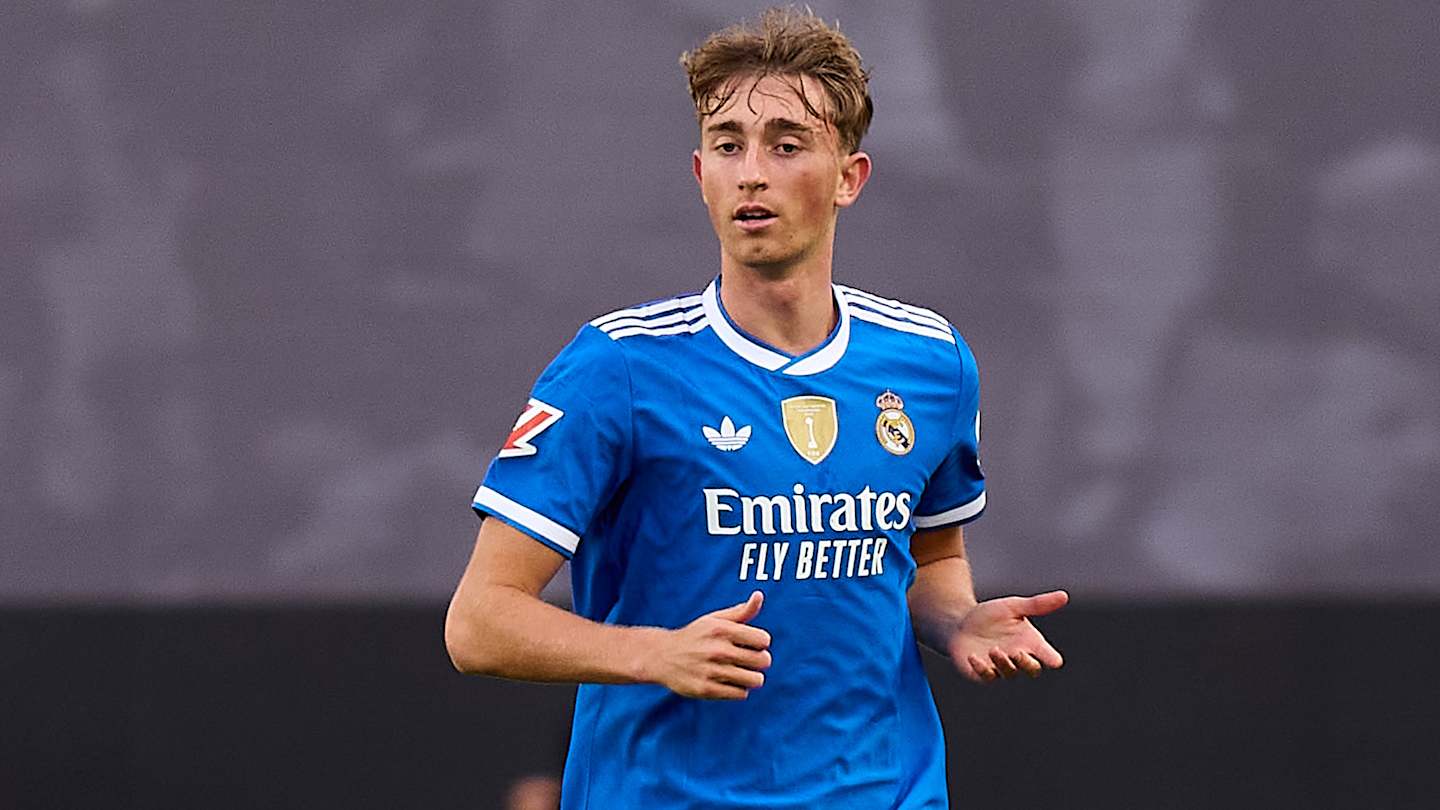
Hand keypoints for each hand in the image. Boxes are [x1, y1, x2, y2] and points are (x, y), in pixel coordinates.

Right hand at [647, 590, 771, 699]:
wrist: (662, 656)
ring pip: (755, 680)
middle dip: (760, 661)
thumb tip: (759, 595)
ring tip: (740, 672)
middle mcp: (717, 650)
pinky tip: (728, 681)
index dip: (761, 642)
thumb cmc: (696, 636)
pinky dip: (738, 689)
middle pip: (763, 661)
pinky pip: (741, 694)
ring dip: (751, 677)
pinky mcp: (706, 689)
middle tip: (748, 660)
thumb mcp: (715, 620)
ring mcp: (711, 671)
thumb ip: (741, 611)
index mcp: (722, 629)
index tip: (751, 643)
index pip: (763, 640)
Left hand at [947, 590, 1066, 682]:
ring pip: (1009, 673)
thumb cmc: (991, 615)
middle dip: (1026, 663)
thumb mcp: (1013, 607)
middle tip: (1017, 653)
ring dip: (1004, 663)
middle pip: (1032, 669)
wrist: (961, 621)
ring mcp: (1001, 668)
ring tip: (994, 649)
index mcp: (1030, 643)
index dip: (1051, 659)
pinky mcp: (982, 673)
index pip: (1047, 655)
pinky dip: (981, 669)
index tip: (1054, 661)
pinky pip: (986, 677)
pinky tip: (974, 657)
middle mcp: (1018, 658)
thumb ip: (1036, 604)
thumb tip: (1064, 595)